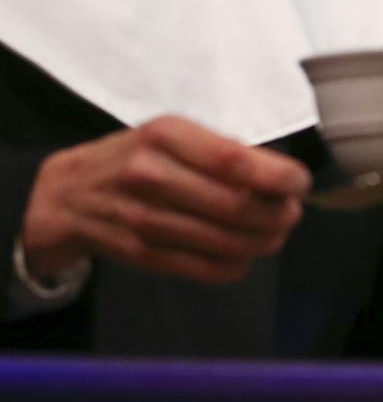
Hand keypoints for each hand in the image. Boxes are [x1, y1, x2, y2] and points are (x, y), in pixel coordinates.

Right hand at [22, 116, 309, 284]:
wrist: (63, 195)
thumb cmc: (132, 156)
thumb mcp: (170, 133)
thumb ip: (219, 149)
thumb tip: (277, 172)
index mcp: (166, 136)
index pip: (233, 161)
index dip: (277, 176)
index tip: (300, 182)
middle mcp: (152, 176)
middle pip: (234, 205)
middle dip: (276, 213)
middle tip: (292, 212)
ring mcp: (143, 219)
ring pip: (221, 241)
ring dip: (262, 241)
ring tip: (277, 233)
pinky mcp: (139, 254)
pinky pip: (200, 267)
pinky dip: (233, 265)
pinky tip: (246, 255)